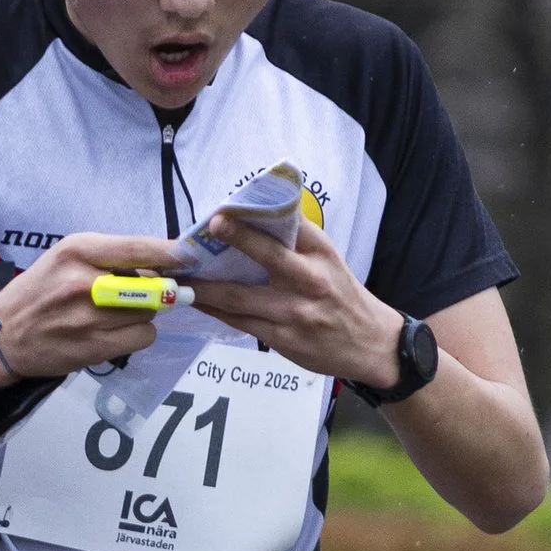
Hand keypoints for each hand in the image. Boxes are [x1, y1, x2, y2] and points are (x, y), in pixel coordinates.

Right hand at [0, 231, 194, 385]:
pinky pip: (143, 337)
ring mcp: (90, 317)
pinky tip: (116, 332)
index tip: (189, 255)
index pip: (136, 248)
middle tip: (156, 290)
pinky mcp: (95, 347)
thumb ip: (109, 257)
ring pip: (150, 313)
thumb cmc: (39, 290)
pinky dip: (138, 335)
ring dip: (145, 313)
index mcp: (76, 251)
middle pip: (150, 283)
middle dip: (159, 288)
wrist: (3, 336)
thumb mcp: (65, 258)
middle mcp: (84, 281)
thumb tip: (161, 263)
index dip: (169, 252)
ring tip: (118, 313)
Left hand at [187, 214, 403, 389]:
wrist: (371, 344)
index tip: (227, 205)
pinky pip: (239, 321)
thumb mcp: (330, 260)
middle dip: (235, 238)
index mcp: (320, 253)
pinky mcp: (281, 338)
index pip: (288, 223)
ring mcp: (294, 311)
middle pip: (266, 254)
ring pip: (239, 295)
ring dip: (205, 284)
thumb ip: (298, 240)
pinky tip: (195, 300)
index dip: (255, 214)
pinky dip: (214, 309)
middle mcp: (309, 279)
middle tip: (205, 228)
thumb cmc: (343, 296)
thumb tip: (255, 214)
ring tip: (179, 273)